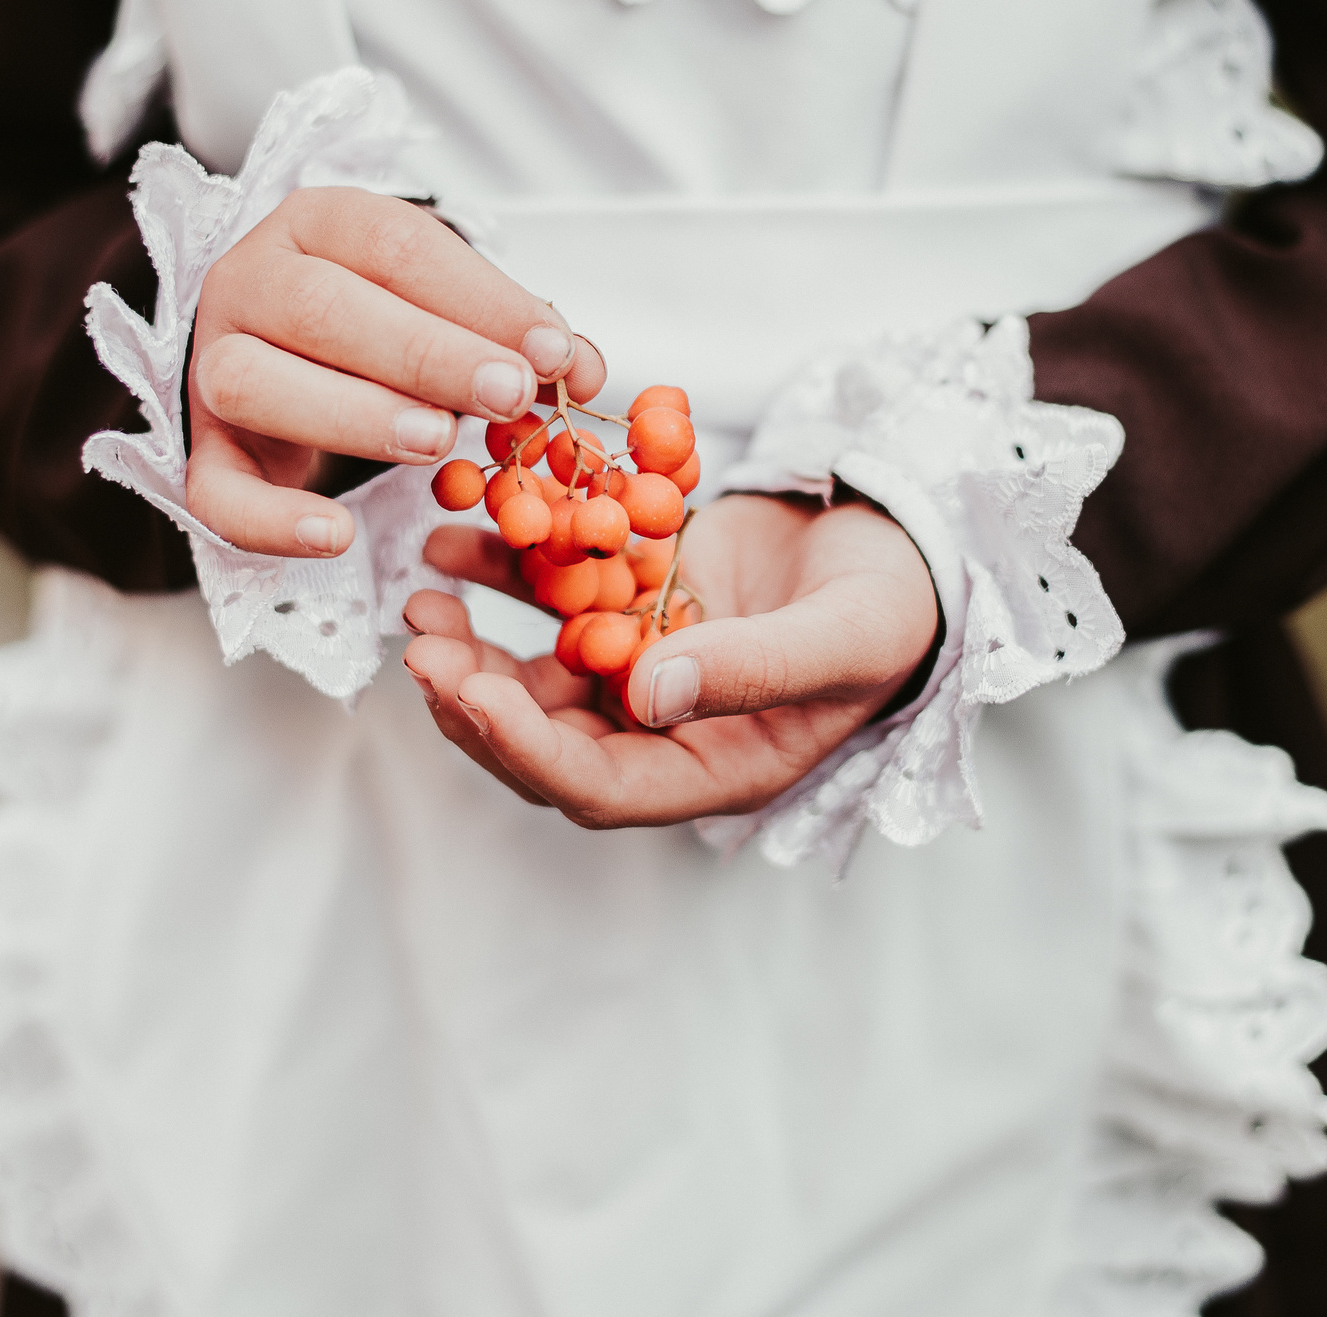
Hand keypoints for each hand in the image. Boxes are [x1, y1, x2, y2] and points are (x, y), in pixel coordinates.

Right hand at [185, 188, 604, 556]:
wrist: (276, 356)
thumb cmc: (375, 324)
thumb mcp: (442, 304)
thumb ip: (508, 331)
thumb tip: (582, 369)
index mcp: (317, 225)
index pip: (395, 244)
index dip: (479, 298)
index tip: (552, 349)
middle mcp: (250, 282)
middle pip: (321, 307)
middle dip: (425, 353)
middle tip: (506, 394)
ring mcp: (212, 365)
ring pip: (254, 383)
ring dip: (354, 414)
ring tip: (437, 443)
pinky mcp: (201, 451)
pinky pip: (214, 489)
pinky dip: (271, 520)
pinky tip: (333, 536)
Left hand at [401, 494, 940, 827]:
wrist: (905, 540)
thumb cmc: (892, 606)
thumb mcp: (841, 638)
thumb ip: (751, 669)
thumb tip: (646, 694)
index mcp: (713, 766)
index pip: (598, 785)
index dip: (527, 750)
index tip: (471, 696)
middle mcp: (664, 731)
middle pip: (544, 738)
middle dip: (475, 699)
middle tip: (424, 648)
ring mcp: (641, 667)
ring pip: (532, 674)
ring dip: (471, 645)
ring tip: (421, 596)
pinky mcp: (631, 606)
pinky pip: (549, 602)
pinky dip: (501, 575)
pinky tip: (456, 543)